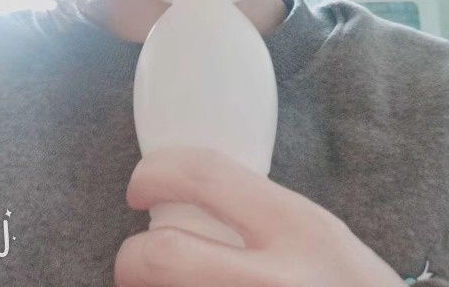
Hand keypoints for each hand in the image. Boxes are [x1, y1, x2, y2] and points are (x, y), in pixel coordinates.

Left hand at [115, 147, 403, 286]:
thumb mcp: (316, 231)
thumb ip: (258, 208)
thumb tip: (184, 190)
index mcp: (296, 227)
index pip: (203, 175)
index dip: (155, 173)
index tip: (141, 186)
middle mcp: (273, 280)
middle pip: (160, 257)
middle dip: (132, 257)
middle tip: (140, 258)